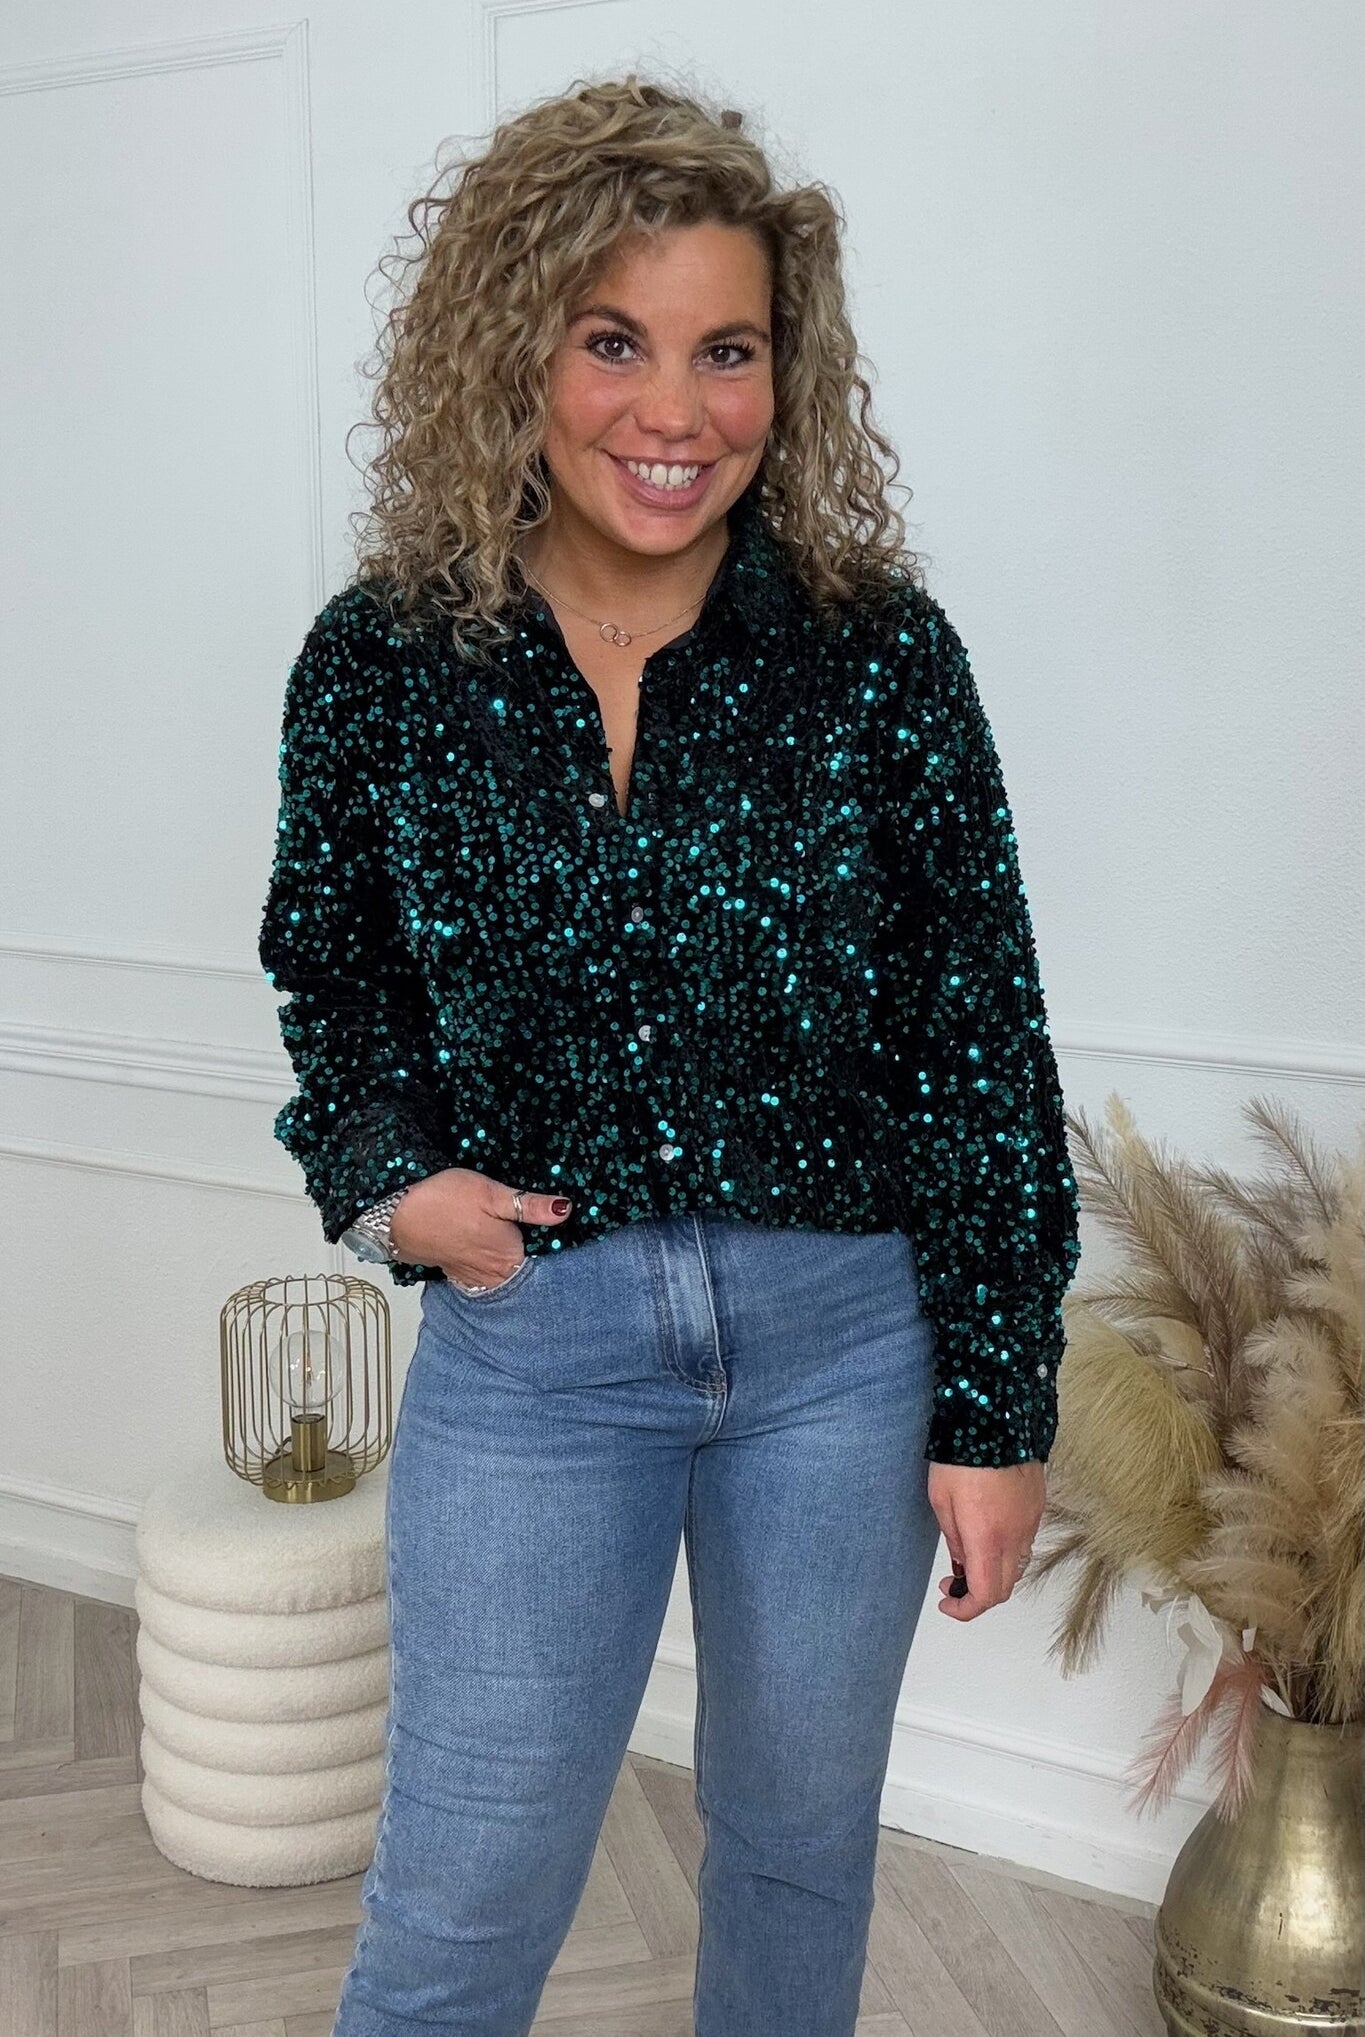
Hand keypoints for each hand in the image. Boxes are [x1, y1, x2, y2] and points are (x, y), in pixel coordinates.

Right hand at [388, 1169, 572, 1284]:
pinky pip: (480, 1274)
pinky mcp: (454, 1270)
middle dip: (531, 1258)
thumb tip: (566, 1210)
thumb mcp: (493, 1194)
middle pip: (522, 1272)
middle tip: (537, 1236)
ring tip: (513, 1242)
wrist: (395, 1214)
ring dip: (509, 1263)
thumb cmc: (444, 1200)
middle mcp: (492, 1274)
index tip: (559, 1236)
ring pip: (501, 1275)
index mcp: (508, 1258)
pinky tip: (486, 1248)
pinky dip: (488, 1265)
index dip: (551, 1249)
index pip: (542, 1263)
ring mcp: (471, 1275)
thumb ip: (531, 1207)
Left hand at [926, 1460, 1044, 1620]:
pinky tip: (986, 1532)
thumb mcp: (941, 1500)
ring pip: (1016, 1566)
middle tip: (953, 1583)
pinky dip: (1006, 1550)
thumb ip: (955, 1540)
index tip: (948, 1602)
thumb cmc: (962, 1456)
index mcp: (987, 1538)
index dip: (965, 1609)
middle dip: (978, 1595)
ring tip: (968, 1554)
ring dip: (993, 1572)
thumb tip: (963, 1564)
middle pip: (1004, 1588)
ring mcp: (1031, 1522)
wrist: (995, 1420)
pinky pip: (1024, 1541)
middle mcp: (1016, 1536)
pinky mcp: (1038, 1507)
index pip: (985, 1595)